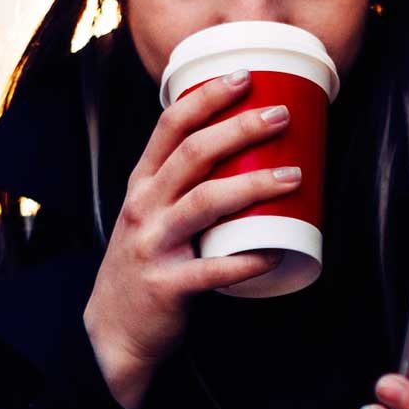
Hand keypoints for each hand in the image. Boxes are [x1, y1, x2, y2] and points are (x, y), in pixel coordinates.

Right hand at [82, 70, 302, 408]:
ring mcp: (152, 246)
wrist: (114, 331)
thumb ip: (183, 185)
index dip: (208, 97)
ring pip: (205, 203)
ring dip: (254, 186)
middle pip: (193, 155)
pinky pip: (212, 270)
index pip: (169, 126)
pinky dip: (248, 260)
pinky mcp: (166, 286)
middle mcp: (143, 207)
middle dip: (240, 129)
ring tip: (294, 175)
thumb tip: (245, 149)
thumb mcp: (150, 214)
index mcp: (142, 184)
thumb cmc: (146, 264)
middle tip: (281, 116)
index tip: (245, 77)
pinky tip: (276, 252)